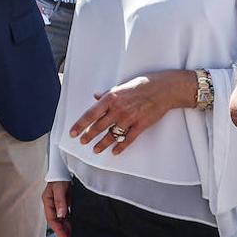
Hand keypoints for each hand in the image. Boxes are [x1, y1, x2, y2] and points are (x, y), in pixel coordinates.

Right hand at [41, 181, 72, 236]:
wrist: (65, 168)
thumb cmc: (60, 176)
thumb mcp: (59, 188)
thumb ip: (60, 201)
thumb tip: (61, 215)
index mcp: (47, 202)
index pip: (52, 220)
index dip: (58, 230)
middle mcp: (52, 205)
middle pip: (57, 223)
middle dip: (63, 233)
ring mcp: (59, 205)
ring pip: (62, 221)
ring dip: (67, 230)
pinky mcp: (66, 203)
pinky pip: (67, 216)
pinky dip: (70, 223)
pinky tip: (75, 228)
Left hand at [70, 71, 192, 155]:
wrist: (163, 89)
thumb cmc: (143, 84)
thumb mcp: (121, 85)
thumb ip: (108, 93)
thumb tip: (96, 96)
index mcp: (111, 98)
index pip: (90, 114)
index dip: (80, 125)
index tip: (73, 132)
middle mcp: (118, 109)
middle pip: (99, 126)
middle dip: (89, 136)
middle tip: (83, 141)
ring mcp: (129, 118)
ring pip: (112, 135)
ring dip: (102, 144)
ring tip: (96, 149)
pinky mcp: (140, 125)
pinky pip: (128, 139)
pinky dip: (120, 146)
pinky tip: (115, 151)